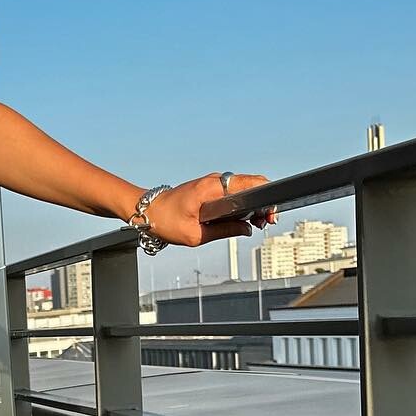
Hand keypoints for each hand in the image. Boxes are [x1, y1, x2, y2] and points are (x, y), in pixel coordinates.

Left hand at [143, 173, 277, 246]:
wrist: (146, 211)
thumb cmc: (165, 221)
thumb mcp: (195, 235)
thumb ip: (225, 231)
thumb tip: (248, 229)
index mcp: (212, 188)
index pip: (250, 184)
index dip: (266, 199)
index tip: (269, 215)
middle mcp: (215, 180)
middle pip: (251, 185)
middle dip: (263, 203)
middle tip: (266, 223)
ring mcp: (213, 183)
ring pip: (243, 189)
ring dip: (254, 204)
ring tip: (257, 222)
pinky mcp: (210, 188)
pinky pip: (233, 192)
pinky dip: (242, 203)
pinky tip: (244, 217)